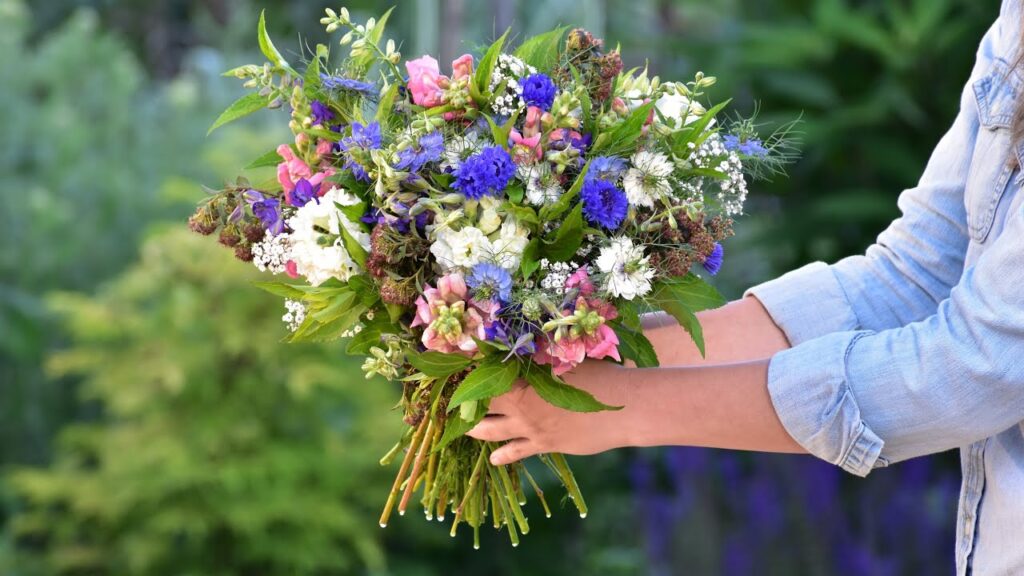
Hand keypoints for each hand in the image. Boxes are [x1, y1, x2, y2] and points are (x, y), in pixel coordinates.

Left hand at [466, 361, 629, 465]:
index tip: (451, 370)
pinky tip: (492, 459)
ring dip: (475, 429)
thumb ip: (539, 356)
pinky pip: (516, 452)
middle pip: (481, 406)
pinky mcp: (546, 444)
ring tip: (464, 428)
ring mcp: (532, 428)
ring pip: (492, 431)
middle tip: (450, 402)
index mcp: (525, 381)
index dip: (466, 373)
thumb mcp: (565, 359)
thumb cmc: (598, 376)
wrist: (624, 407)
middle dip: (463, 404)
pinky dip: (502, 456)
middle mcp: (522, 407)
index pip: (485, 376)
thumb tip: (519, 344)